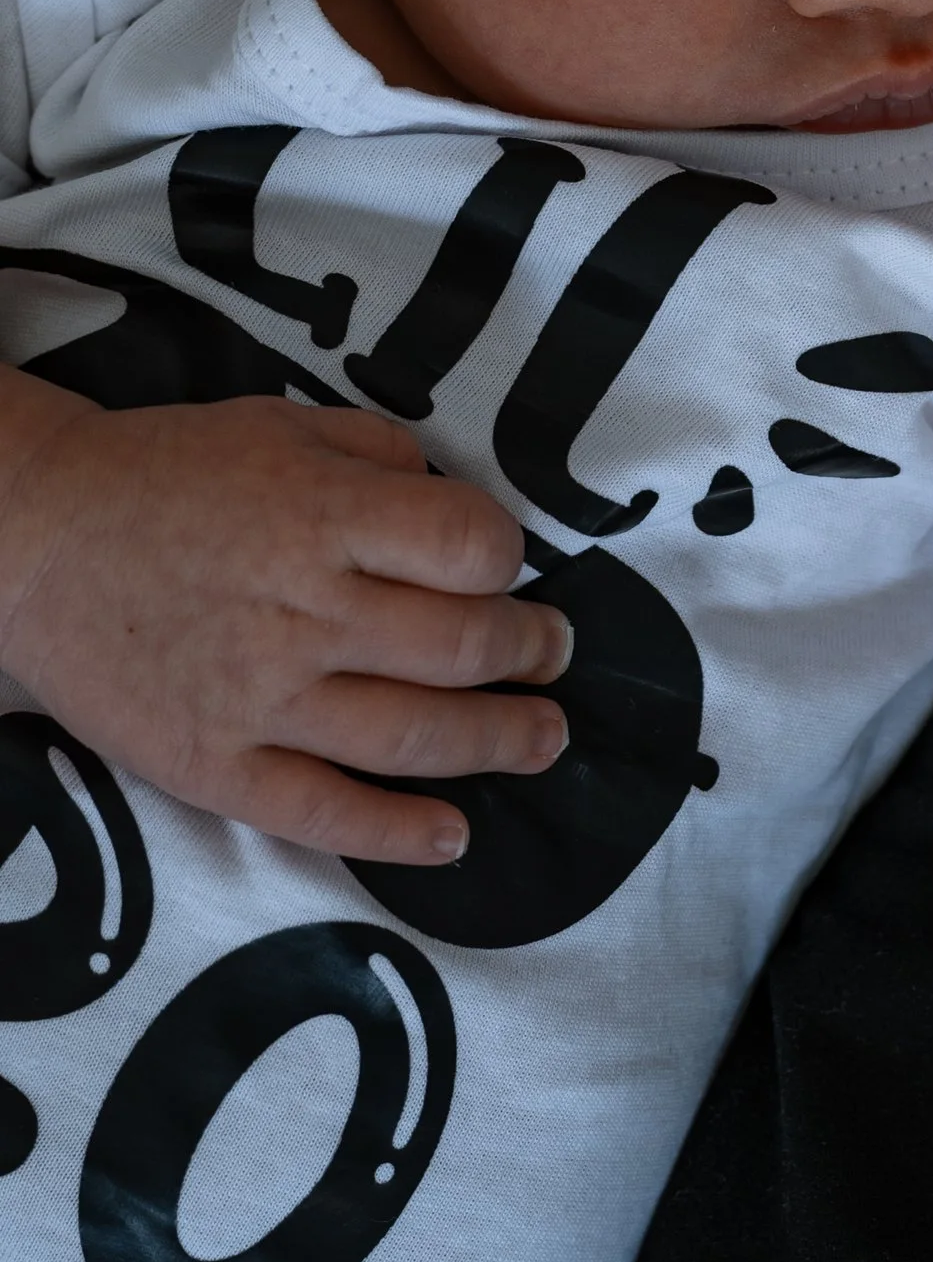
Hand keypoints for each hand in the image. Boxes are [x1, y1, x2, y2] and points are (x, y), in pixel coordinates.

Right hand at [0, 379, 557, 861]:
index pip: (471, 547)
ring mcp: (261, 698)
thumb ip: (380, 455)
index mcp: (324, 516)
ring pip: (416, 737)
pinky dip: (398, 833)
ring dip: (500, 743)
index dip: (507, 556)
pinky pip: (323, 813)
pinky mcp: (214, 767)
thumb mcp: (281, 423)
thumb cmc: (165, 474)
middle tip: (552, 654)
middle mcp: (305, 611)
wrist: (31, 539)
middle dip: (531, 653)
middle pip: (463, 646)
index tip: (504, 566)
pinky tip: (453, 837)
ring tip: (544, 738)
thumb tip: (457, 506)